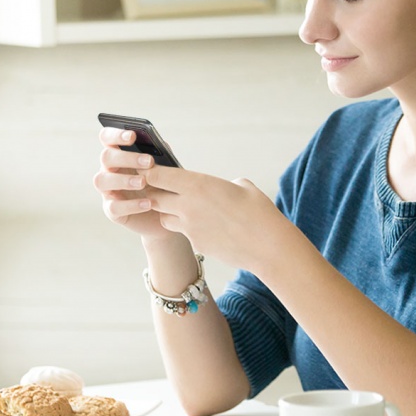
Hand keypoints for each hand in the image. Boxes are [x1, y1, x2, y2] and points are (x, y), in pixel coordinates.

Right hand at [93, 127, 178, 241]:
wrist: (167, 214)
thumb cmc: (163, 184)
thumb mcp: (165, 167)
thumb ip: (160, 154)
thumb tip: (159, 145)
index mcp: (119, 154)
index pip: (107, 138)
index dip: (116, 134)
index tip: (133, 136)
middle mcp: (108, 170)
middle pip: (106, 157)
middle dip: (126, 158)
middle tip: (148, 162)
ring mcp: (108, 191)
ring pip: (102, 181)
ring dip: (123, 180)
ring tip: (143, 183)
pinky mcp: (112, 211)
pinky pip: (114, 207)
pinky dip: (131, 205)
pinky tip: (148, 203)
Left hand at [143, 166, 296, 271]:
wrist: (267, 246)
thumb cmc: (259, 212)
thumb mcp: (243, 186)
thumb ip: (224, 184)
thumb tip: (223, 187)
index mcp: (198, 184)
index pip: (158, 176)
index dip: (150, 172)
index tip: (148, 170)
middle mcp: (188, 205)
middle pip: (154, 197)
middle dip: (154, 193)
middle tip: (160, 189)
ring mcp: (190, 227)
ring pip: (164, 218)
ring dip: (169, 212)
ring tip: (184, 209)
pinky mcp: (196, 244)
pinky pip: (183, 233)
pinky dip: (188, 229)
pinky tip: (206, 227)